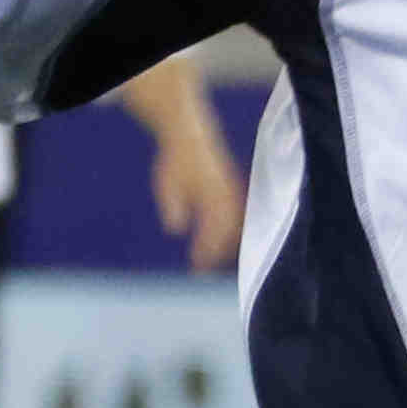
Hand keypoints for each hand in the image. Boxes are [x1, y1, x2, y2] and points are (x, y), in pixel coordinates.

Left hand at [148, 115, 244, 272]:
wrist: (190, 137)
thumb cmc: (176, 162)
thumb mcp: (166, 183)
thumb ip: (173, 205)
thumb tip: (175, 229)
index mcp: (213, 195)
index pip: (214, 231)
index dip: (206, 252)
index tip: (197, 268)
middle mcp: (228, 195)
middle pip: (229, 233)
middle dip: (216, 253)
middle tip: (202, 270)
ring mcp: (234, 193)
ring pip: (237, 227)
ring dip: (225, 245)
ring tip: (211, 260)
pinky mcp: (234, 191)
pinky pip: (239, 218)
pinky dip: (232, 233)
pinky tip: (222, 244)